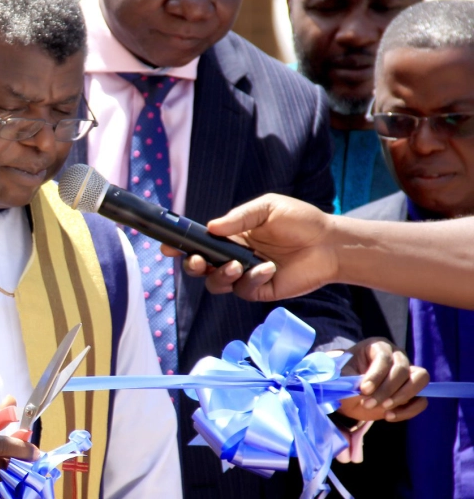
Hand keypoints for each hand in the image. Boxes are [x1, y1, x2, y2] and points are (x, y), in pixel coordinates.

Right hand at [165, 194, 339, 301]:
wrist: (330, 243)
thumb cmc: (300, 220)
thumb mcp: (267, 208)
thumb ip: (238, 218)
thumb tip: (211, 227)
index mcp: (230, 236)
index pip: (199, 242)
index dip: (181, 245)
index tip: (168, 247)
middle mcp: (233, 257)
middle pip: (200, 268)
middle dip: (192, 266)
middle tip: (198, 261)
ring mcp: (245, 275)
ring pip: (217, 284)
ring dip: (221, 276)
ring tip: (237, 265)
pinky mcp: (260, 290)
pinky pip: (244, 290)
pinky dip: (251, 280)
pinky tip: (268, 268)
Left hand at [336, 338, 427, 422]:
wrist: (351, 394)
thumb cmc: (346, 378)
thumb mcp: (342, 376)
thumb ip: (349, 380)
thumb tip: (358, 391)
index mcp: (378, 347)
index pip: (384, 357)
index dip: (376, 375)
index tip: (364, 390)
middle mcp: (397, 356)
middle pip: (402, 369)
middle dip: (386, 389)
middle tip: (368, 403)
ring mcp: (409, 373)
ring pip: (420, 379)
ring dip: (402, 396)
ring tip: (383, 408)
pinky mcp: (415, 392)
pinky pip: (422, 401)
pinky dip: (409, 411)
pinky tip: (389, 416)